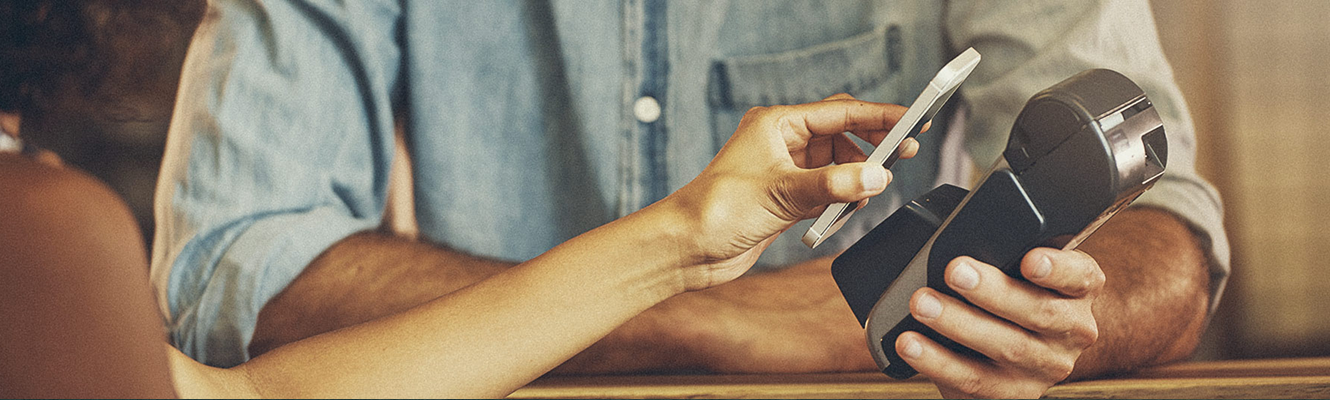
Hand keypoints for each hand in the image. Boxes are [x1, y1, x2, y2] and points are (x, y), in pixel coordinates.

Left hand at [656, 94, 919, 290]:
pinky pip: (827, 192)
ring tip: (871, 191)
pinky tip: (849, 209)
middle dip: (872, 146)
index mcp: (776, 123)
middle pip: (842, 135)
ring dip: (856, 178)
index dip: (879, 116)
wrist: (685, 249)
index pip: (840, 112)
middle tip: (905, 154)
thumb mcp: (780, 193)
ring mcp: (785, 171)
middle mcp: (782, 142)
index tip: (913, 120)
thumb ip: (832, 185)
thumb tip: (876, 177)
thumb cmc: (714, 210)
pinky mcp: (786, 199)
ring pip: (837, 166)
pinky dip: (842, 199)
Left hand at [896, 248, 1103, 397]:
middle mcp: (1072, 330)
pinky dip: (937, 361)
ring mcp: (1044, 367)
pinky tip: (911, 344)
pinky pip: (974, 379)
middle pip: (1039, 312)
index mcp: (1079, 290)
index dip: (1057, 268)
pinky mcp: (1014, 393)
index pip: (1080, 276)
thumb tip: (959, 237)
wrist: (1029, 351)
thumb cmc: (1018, 294)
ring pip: (1006, 347)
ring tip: (922, 304)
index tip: (1030, 259)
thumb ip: (1006, 252)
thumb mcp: (1022, 268)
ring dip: (958, 324)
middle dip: (992, 292)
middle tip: (954, 271)